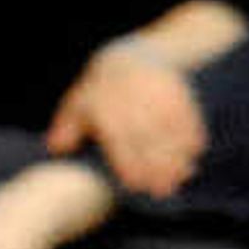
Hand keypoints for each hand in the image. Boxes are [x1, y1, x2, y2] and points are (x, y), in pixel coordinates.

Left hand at [49, 44, 207, 198]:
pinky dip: (192, 136)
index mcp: (106, 108)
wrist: (129, 57)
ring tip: (182, 176)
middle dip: (158, 169)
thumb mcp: (77, 106)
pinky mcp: (177, 91)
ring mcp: (156, 95)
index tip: (137, 186)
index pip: (120, 144)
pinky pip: (188, 117)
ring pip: (171, 132)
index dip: (130, 167)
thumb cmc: (100, 92)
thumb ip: (66, 129)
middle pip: (149, 141)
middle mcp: (132, 102)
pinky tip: (193, 154)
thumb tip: (56, 148)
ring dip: (179, 157)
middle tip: (164, 190)